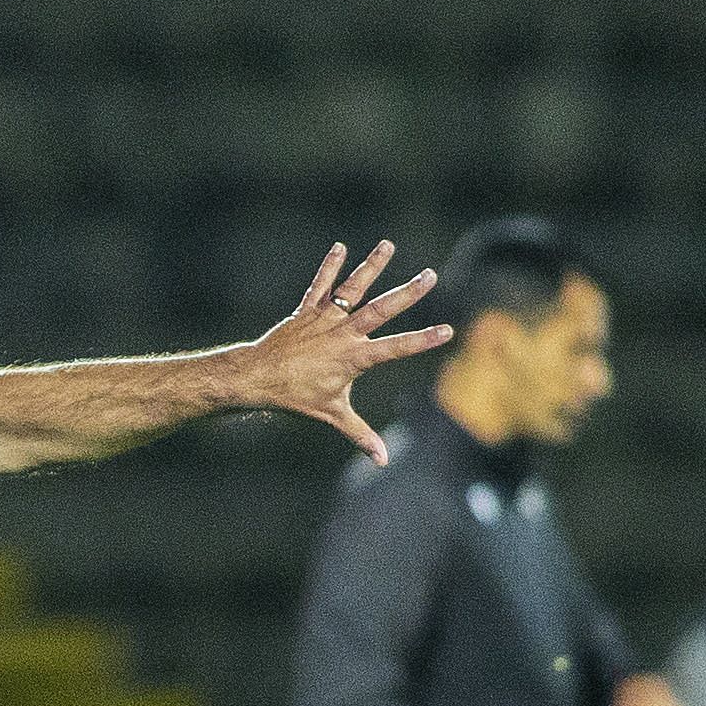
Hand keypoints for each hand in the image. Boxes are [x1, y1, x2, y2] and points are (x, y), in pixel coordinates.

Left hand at [239, 240, 456, 463]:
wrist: (258, 379)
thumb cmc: (297, 398)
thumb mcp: (333, 415)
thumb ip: (361, 435)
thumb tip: (383, 461)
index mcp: (354, 357)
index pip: (396, 348)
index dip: (422, 340)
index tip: (447, 330)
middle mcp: (343, 334)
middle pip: (381, 310)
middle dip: (408, 293)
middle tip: (431, 276)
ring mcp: (325, 319)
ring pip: (353, 289)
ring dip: (371, 266)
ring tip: (388, 245)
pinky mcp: (307, 310)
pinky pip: (320, 285)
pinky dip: (329, 266)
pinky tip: (340, 247)